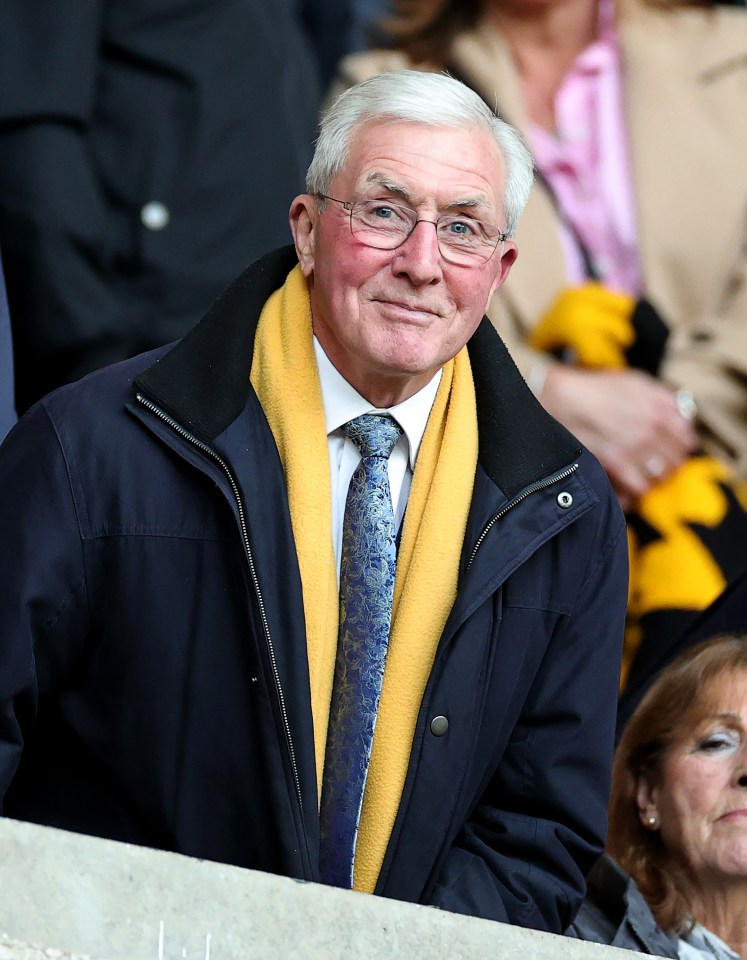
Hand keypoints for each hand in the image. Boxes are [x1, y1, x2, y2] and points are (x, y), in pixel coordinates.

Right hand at [540, 367, 698, 507]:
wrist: (562, 399)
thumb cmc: (597, 389)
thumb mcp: (636, 382)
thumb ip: (663, 399)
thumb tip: (682, 418)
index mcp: (661, 407)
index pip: (687, 440)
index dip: (679, 448)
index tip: (669, 450)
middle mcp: (653, 427)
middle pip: (676, 461)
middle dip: (667, 465)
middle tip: (654, 466)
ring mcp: (635, 447)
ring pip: (661, 476)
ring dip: (653, 479)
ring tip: (642, 476)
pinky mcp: (616, 464)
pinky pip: (640, 488)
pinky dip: (636, 490)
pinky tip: (627, 485)